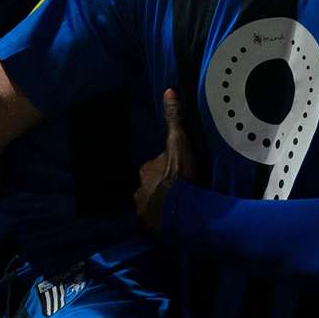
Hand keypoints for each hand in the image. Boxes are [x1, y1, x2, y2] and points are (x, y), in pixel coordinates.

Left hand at [135, 89, 196, 231]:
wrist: (180, 209)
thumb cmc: (179, 175)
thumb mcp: (178, 142)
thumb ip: (174, 118)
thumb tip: (168, 91)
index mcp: (145, 170)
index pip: (153, 167)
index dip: (165, 168)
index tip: (178, 172)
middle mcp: (139, 189)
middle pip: (150, 186)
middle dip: (161, 188)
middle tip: (179, 190)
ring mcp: (142, 209)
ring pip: (151, 204)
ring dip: (161, 205)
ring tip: (178, 207)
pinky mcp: (149, 226)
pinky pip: (155, 221)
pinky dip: (162, 220)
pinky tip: (175, 219)